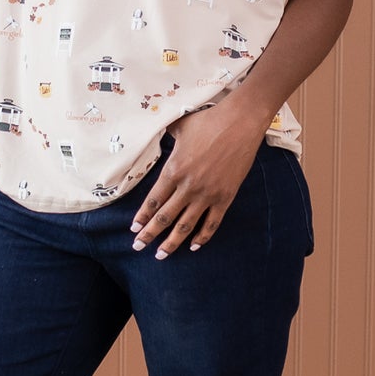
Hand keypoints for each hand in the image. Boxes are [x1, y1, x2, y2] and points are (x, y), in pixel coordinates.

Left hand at [129, 105, 268, 256]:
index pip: (153, 201)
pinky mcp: (225, 197)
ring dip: (172, 242)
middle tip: (138, 246)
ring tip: (161, 254)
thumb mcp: (179, 126)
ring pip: (185, 226)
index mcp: (173, 170)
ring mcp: (207, 195)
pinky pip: (212, 223)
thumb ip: (165, 134)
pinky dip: (202, 237)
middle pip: (164, 218)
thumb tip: (154, 130)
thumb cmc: (208, 121)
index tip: (134, 229)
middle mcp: (188, 187)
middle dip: (149, 234)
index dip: (142, 217)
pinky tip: (194, 246)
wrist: (240, 123)